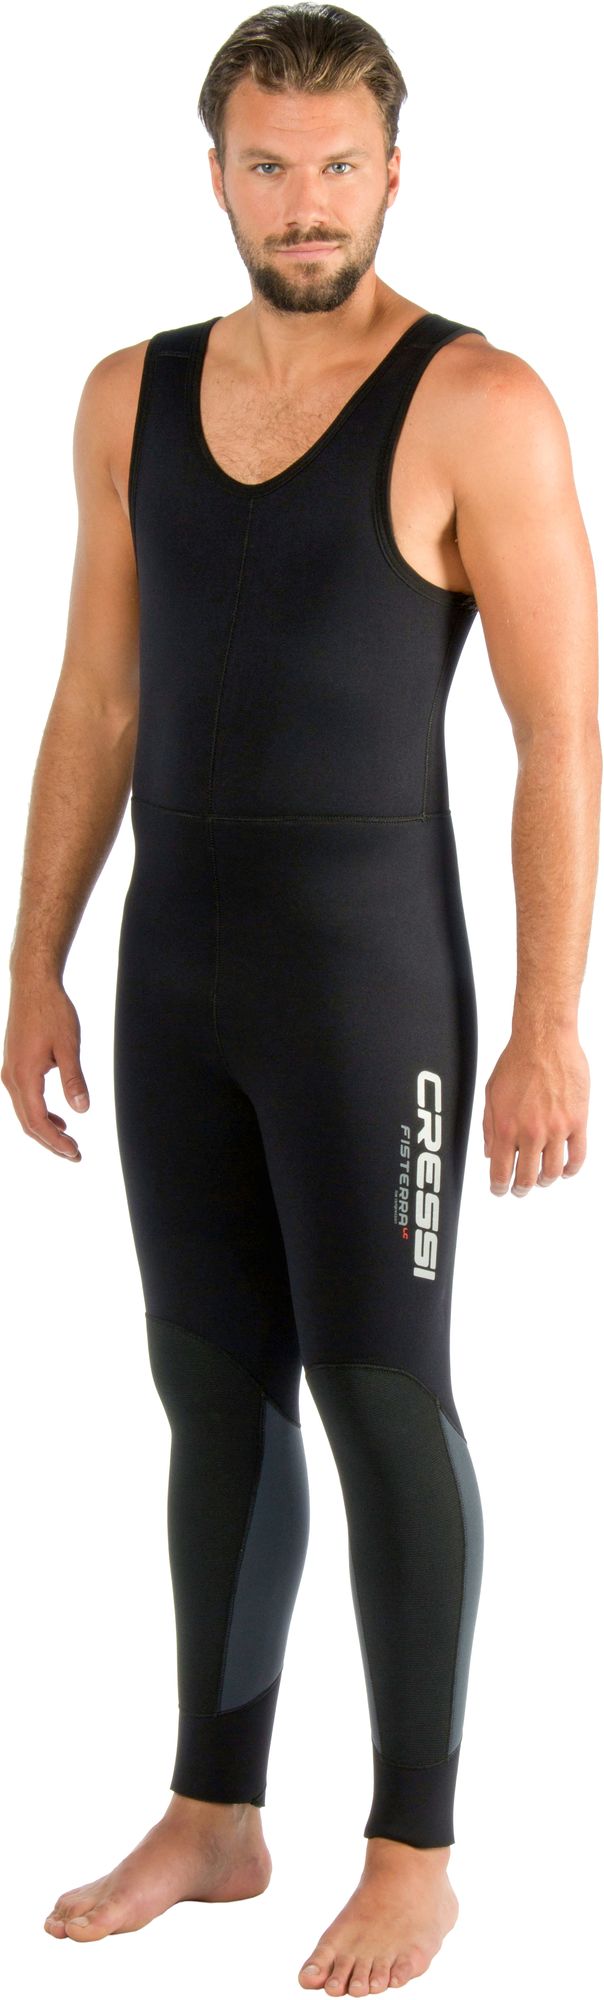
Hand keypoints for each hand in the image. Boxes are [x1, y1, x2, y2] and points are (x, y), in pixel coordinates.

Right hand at [1, 973, 89, 1160]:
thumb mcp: (69, 1046)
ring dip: (45, 1130)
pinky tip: (58, 1119)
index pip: (38, 1121)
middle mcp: (11, 1078)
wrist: (32, 987)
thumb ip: (73, 1079)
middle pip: (28, 1123)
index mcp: (24, 1075)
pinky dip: (39, 1114)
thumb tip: (81, 1108)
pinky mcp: (14, 1066)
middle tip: (75, 1155)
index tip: (74, 1152)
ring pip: (25, 1113)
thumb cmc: (51, 1011)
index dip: (56, 1142)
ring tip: (68, 1142)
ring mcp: (10, 1072)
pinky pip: (24, 1099)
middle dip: (51, 1143)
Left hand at [482, 1025, 588, 1195]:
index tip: (500, 1190)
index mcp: (506, 1127)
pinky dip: (572, 1169)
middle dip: (521, 1189)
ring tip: (542, 1179)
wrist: (544, 1040)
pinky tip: (566, 1171)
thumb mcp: (491, 1094)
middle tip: (520, 1189)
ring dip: (546, 1181)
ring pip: (553, 1172)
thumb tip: (489, 1152)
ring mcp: (556, 1129)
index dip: (499, 1187)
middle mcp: (531, 1132)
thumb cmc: (517, 1061)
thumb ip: (489, 1126)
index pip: (501, 1171)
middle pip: (527, 1178)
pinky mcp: (578, 1121)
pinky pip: (578, 1155)